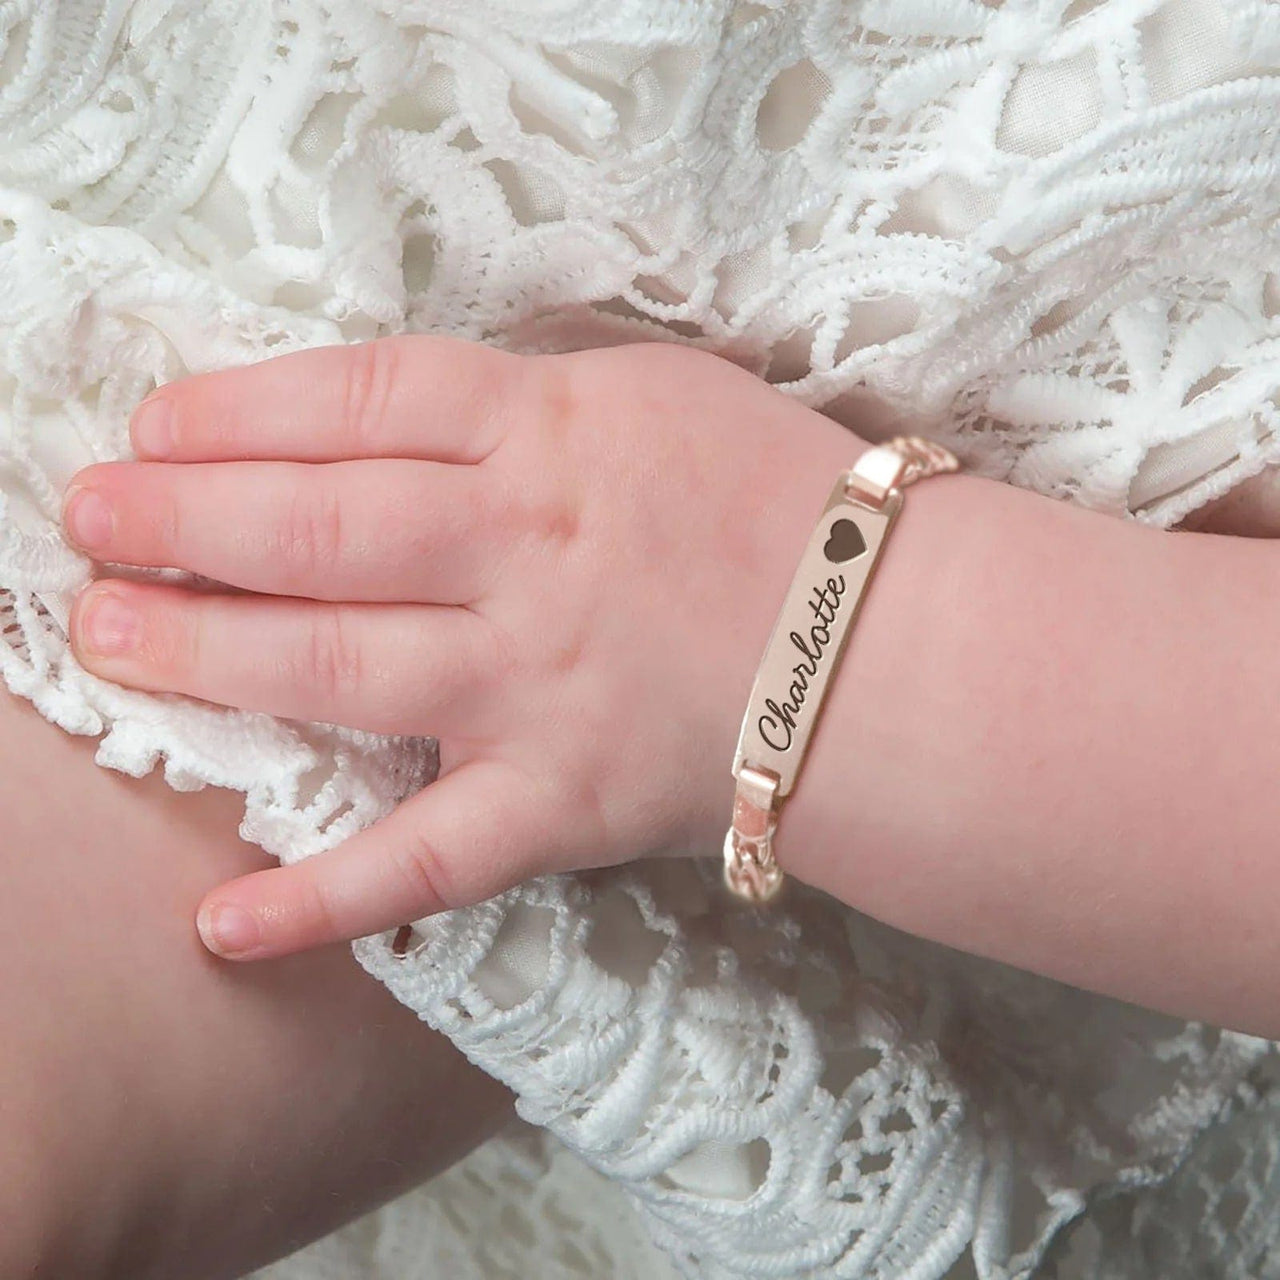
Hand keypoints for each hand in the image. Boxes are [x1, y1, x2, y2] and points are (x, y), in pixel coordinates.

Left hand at [61, 337, 869, 959]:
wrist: (896, 641)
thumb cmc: (784, 501)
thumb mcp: (654, 400)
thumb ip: (522, 406)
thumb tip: (398, 420)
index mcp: (555, 434)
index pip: (364, 404)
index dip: (242, 410)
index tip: (157, 423)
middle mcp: (530, 553)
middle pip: (322, 528)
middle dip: (185, 521)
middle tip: (92, 521)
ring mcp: (538, 685)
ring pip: (341, 668)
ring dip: (208, 655)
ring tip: (108, 635)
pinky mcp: (561, 802)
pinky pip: (431, 859)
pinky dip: (328, 898)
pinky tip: (225, 930)